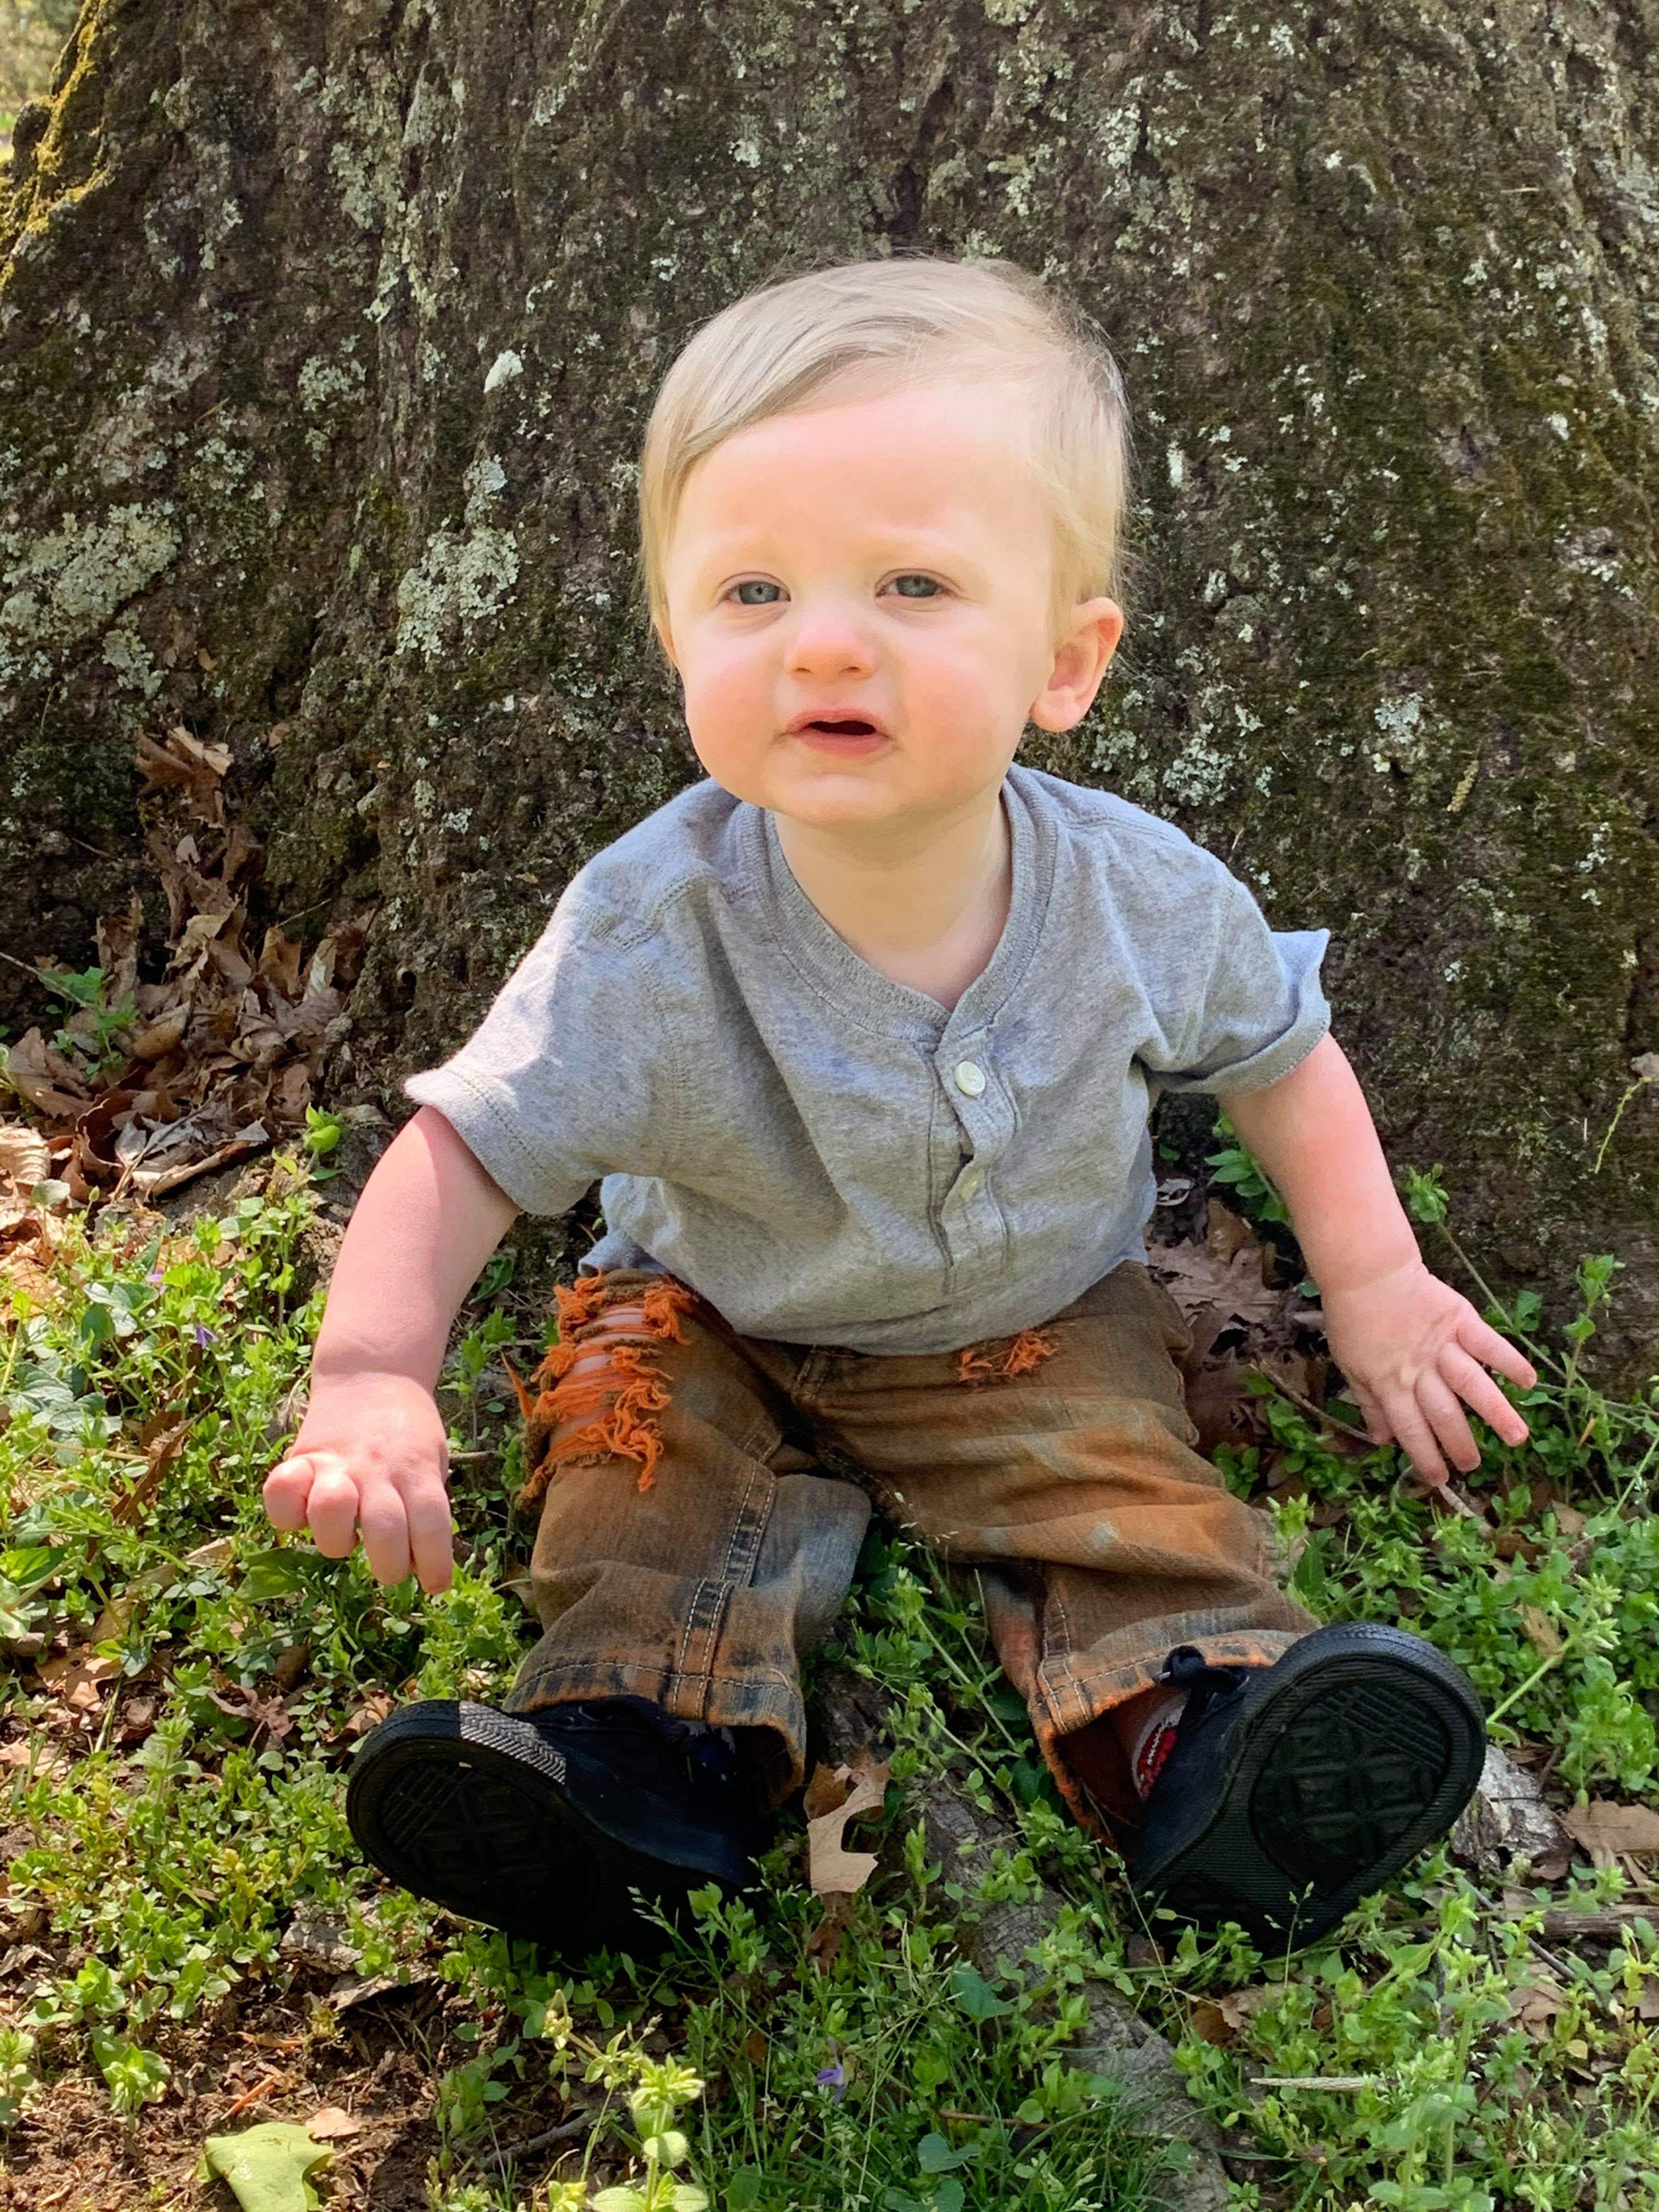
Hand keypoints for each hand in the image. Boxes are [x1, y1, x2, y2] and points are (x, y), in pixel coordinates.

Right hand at [263, 1371, 453, 1592]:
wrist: (373, 1373)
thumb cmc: (406, 1433)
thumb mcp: (432, 1460)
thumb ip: (424, 1501)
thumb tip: (416, 1560)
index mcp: (417, 1469)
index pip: (432, 1523)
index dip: (434, 1563)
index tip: (434, 1586)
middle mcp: (377, 1468)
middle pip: (384, 1526)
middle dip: (388, 1565)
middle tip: (390, 1570)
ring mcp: (337, 1463)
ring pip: (331, 1510)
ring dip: (338, 1541)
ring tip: (348, 1540)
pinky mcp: (301, 1459)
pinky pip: (282, 1492)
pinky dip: (286, 1513)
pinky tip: (302, 1517)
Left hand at [1319, 1258, 1536, 1484]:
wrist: (1366, 1272)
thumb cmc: (1354, 1320)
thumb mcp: (1349, 1365)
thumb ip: (1368, 1403)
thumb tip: (1382, 1441)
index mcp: (1390, 1383)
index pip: (1411, 1428)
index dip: (1425, 1456)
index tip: (1439, 1478)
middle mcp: (1419, 1369)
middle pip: (1443, 1413)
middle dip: (1460, 1443)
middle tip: (1474, 1466)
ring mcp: (1442, 1345)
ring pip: (1472, 1384)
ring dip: (1496, 1412)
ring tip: (1517, 1438)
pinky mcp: (1459, 1320)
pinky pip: (1489, 1343)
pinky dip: (1510, 1360)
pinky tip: (1529, 1382)